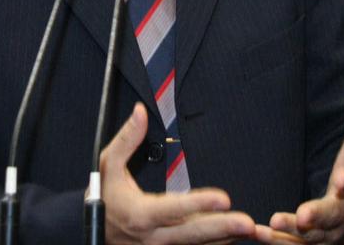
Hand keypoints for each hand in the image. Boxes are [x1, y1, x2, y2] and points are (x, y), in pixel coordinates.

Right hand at [99, 102, 258, 243]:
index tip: (223, 198)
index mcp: (141, 213)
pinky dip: (215, 244)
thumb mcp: (107, 165)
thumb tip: (140, 111)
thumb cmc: (102, 198)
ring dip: (225, 238)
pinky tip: (234, 237)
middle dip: (222, 228)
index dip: (199, 203)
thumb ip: (126, 139)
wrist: (91, 234)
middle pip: (193, 233)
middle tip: (248, 222)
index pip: (174, 208)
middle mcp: (154, 235)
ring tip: (251, 230)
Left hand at [257, 80, 343, 243]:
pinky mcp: (313, 244)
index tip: (342, 178)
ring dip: (293, 232)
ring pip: (313, 237)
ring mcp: (329, 233)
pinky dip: (278, 242)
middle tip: (304, 216)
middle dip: (319, 216)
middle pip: (334, 216)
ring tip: (275, 222)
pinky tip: (258, 234)